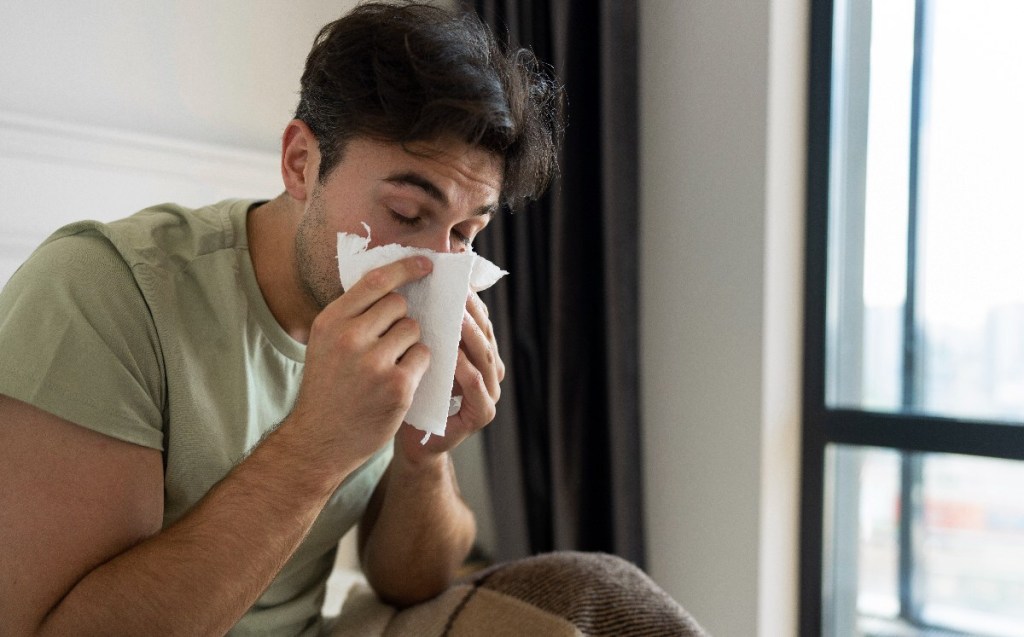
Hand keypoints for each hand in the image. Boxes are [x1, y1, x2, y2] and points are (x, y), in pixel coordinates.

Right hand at [289, 256, 432, 470]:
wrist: (318, 440)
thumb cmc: (327, 388)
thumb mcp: (325, 343)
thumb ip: (353, 315)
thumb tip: (394, 284)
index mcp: (330, 322)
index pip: (376, 281)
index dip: (404, 267)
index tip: (425, 263)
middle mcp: (350, 337)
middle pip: (399, 305)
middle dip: (400, 320)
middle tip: (386, 345)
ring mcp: (374, 362)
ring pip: (414, 330)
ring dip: (409, 344)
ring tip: (388, 366)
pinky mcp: (397, 385)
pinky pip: (424, 356)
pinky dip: (418, 366)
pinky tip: (399, 381)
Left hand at [396, 291, 503, 461]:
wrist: (412, 440)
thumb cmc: (412, 392)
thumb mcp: (420, 355)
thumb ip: (428, 329)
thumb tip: (416, 284)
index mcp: (478, 353)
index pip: (478, 318)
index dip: (468, 298)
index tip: (453, 278)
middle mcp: (490, 371)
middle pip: (484, 333)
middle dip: (471, 311)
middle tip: (455, 290)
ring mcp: (490, 393)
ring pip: (484, 356)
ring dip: (471, 335)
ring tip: (456, 316)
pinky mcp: (482, 414)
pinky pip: (475, 386)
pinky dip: (466, 369)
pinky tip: (453, 356)